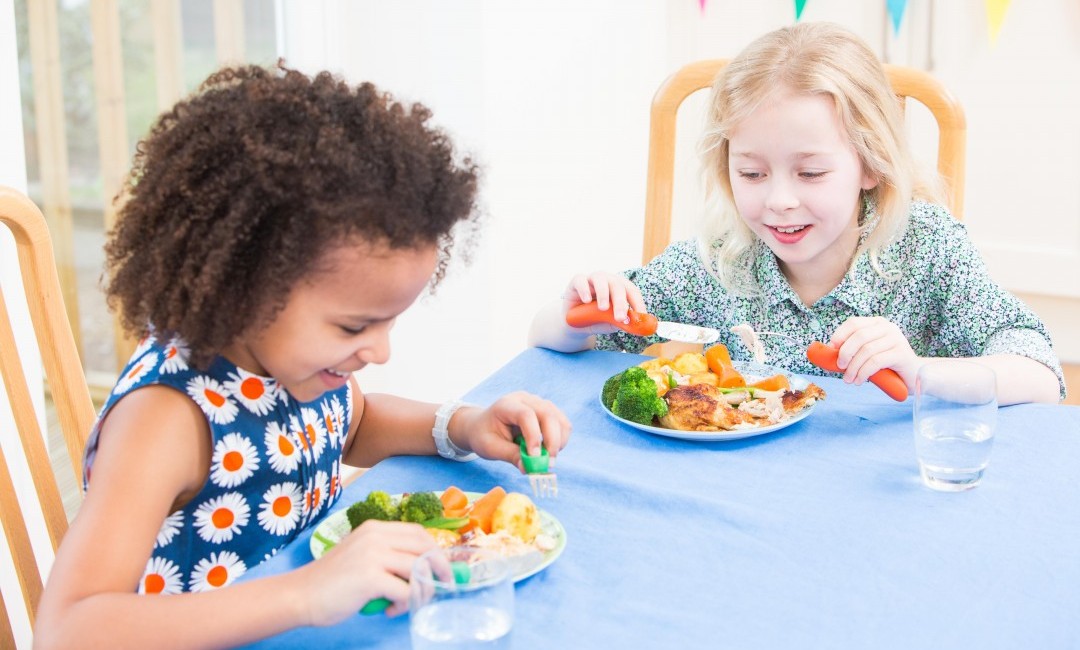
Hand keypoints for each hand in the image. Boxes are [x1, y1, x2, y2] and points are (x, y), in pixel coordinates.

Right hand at [296, 519, 436, 624]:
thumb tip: (420, 568)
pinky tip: (391, 610)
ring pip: (419, 568)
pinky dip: (405, 603)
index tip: (441, 567)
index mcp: (374, 528)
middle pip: (424, 546)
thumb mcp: (360, 555)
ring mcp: (373, 555)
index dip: (434, 549)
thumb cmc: (330, 581)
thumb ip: (385, 554)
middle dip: (440, 567)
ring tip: (411, 602)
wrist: (300, 594)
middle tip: (441, 586)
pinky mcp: (370, 577)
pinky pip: (406, 591)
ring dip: (423, 589)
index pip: (418, 531)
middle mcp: (375, 536)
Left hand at [455, 391, 571, 471]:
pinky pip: (561, 424)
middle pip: (547, 414)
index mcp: (507, 405)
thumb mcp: (490, 447)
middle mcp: (525, 399)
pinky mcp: (547, 412)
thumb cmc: (484, 434)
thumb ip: (510, 456)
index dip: (534, 436)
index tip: (535, 458)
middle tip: (549, 463)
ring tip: (549, 459)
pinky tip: (549, 451)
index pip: (526, 415)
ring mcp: (538, 403)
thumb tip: (529, 469)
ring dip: (559, 441)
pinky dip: (560, 439)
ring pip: (558, 419)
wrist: (483, 425)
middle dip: (552, 440)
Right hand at [564, 272, 645, 332]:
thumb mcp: (609, 323)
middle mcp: (607, 281)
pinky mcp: (576, 282)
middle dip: (620, 302)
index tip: (641, 316)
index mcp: (620, 288)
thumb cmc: (596, 320)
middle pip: (617, 285)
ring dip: (603, 294)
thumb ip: (619, 322)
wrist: (574, 325)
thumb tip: (633, 324)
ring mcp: (591, 280)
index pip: (632, 291)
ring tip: (603, 309)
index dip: (638, 302)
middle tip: (621, 318)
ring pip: (600, 280)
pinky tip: (586, 300)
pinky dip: (584, 290)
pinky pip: (581, 281)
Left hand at [829, 316, 920, 389]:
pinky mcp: (901, 353)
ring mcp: (896, 339)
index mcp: (877, 323)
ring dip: (853, 367)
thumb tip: (827, 353)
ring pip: (866, 350)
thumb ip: (853, 350)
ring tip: (848, 379)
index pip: (853, 323)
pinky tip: (859, 381)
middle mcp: (887, 327)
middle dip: (845, 353)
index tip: (831, 349)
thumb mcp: (867, 354)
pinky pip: (875, 362)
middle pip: (859, 336)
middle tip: (839, 367)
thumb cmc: (886, 365)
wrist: (913, 375)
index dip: (840, 335)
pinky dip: (863, 372)